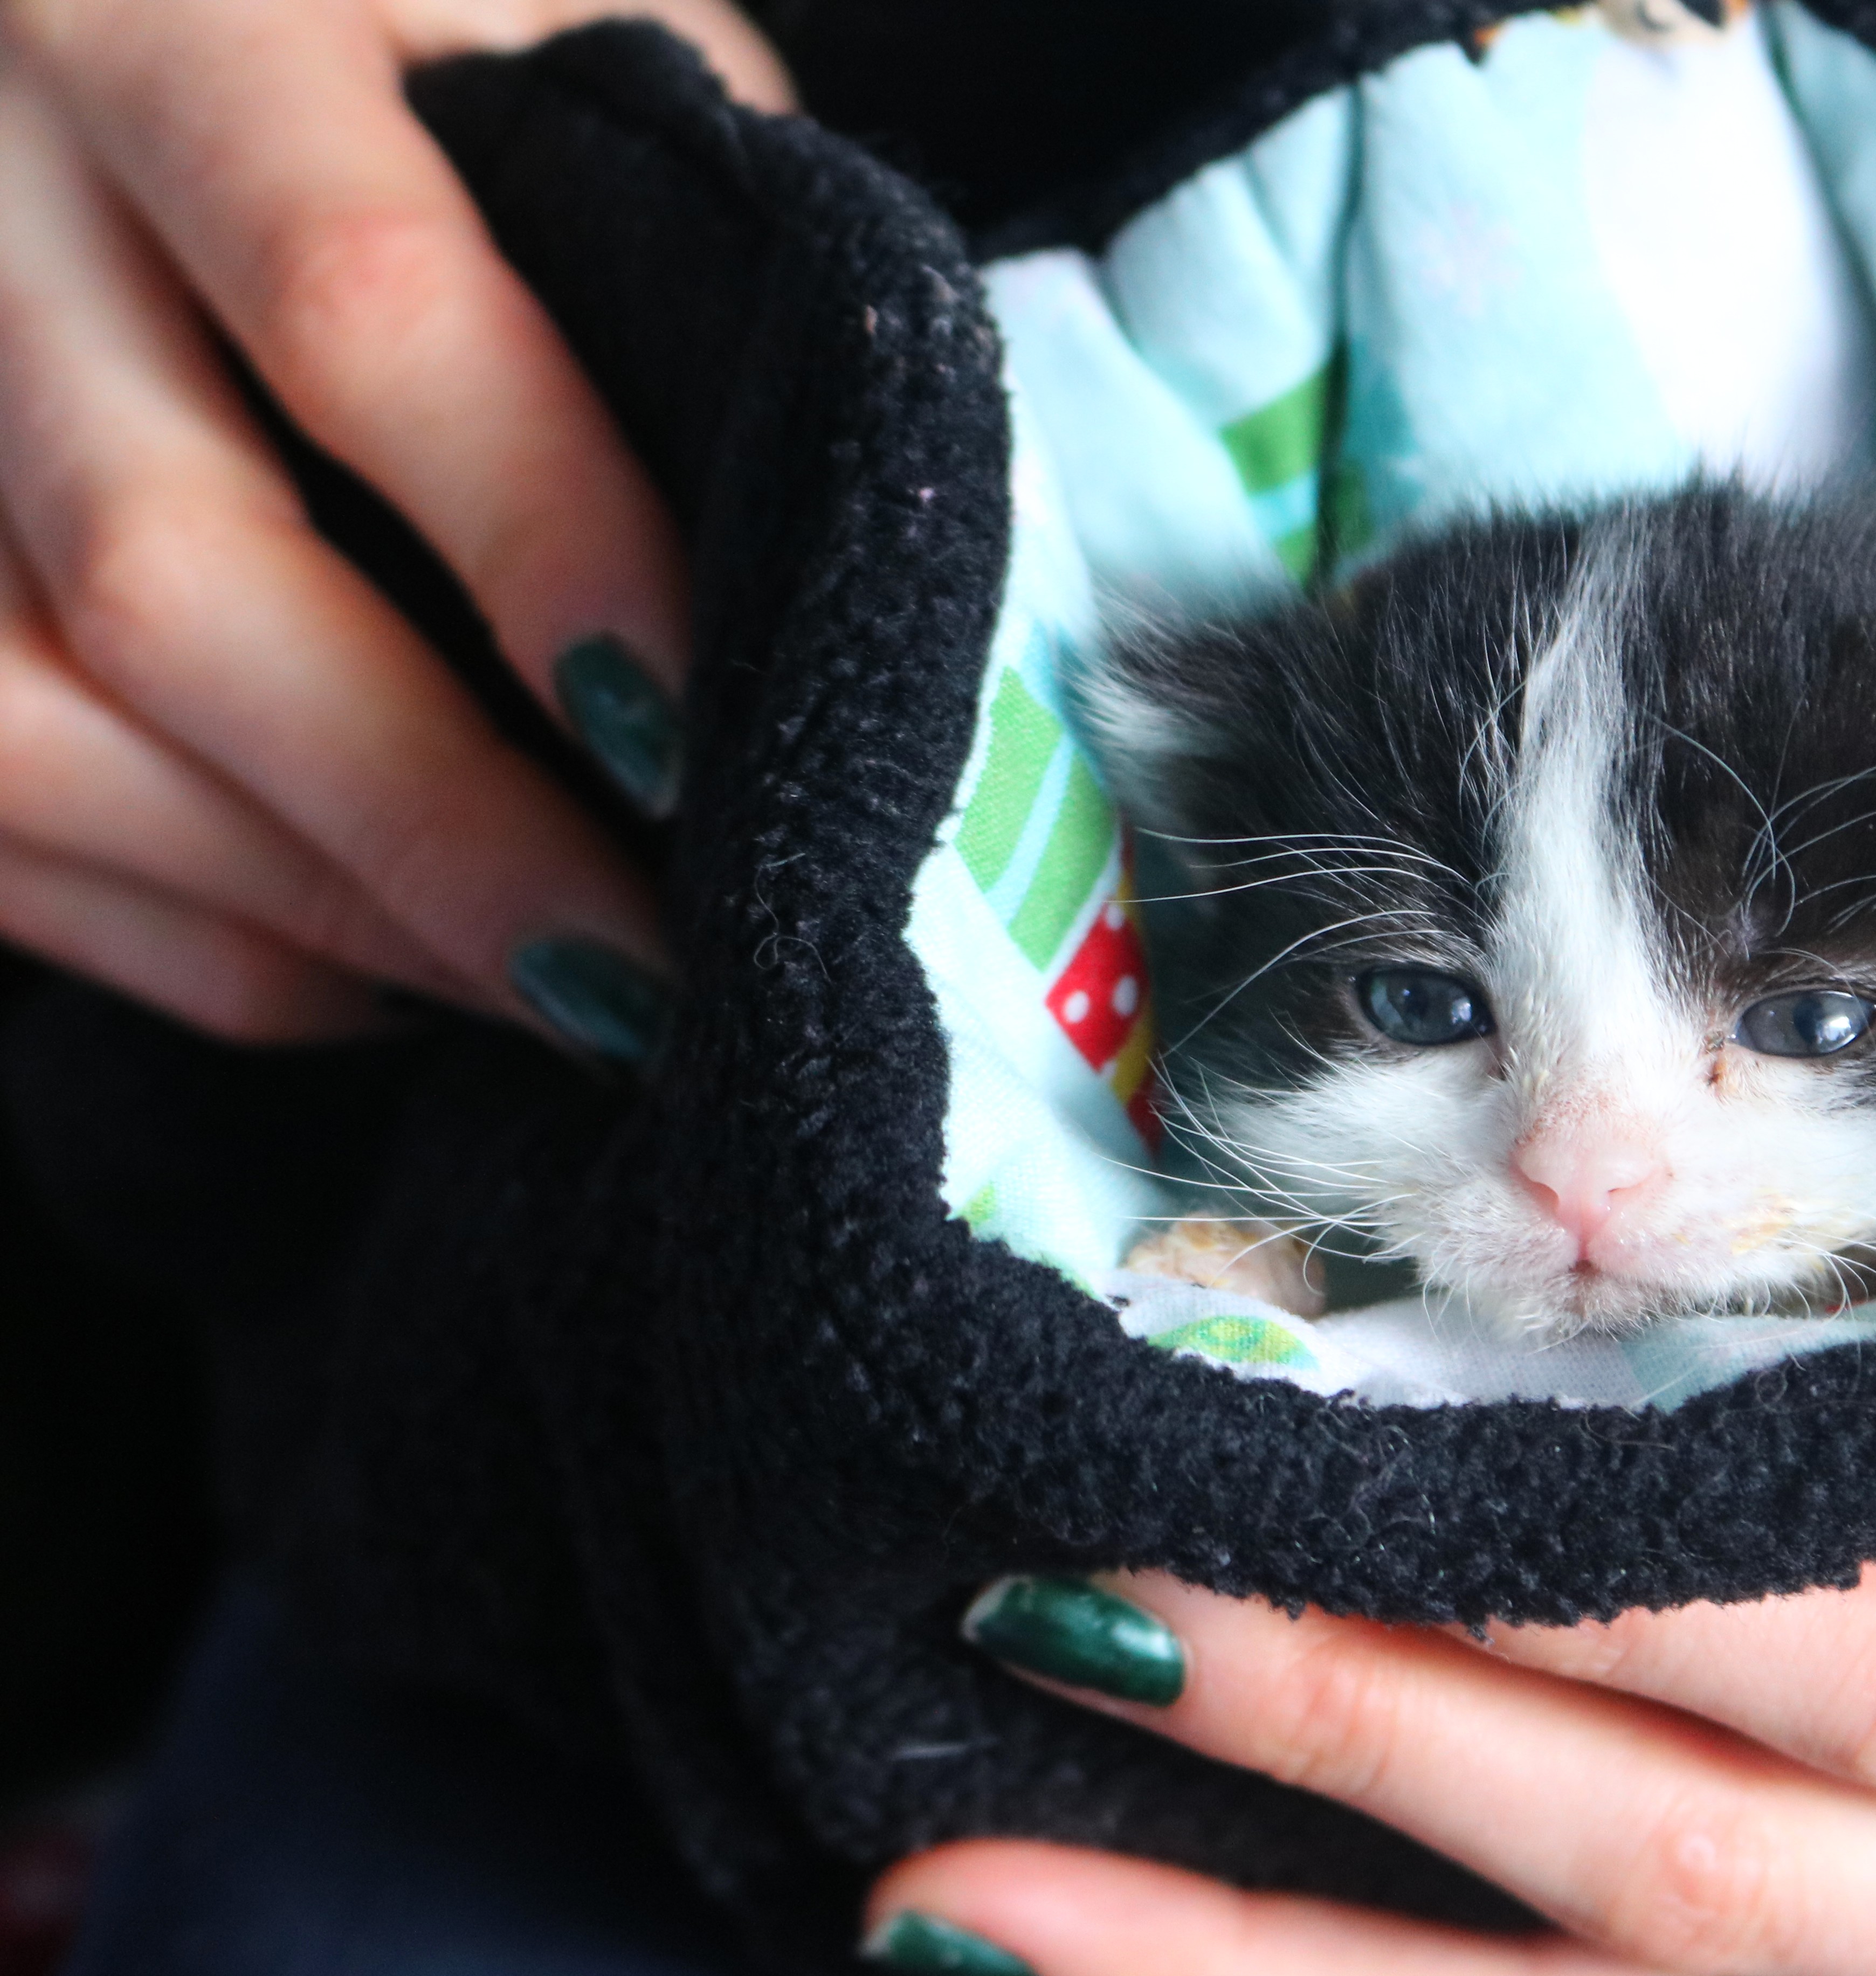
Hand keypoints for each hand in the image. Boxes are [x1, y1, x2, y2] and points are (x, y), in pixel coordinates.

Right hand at [0, 0, 787, 1049]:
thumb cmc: (405, 27)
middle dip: (432, 823)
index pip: (354, 296)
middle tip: (660, 979)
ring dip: (328, 919)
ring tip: (574, 1008)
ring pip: (36, 736)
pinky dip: (214, 942)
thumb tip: (828, 544)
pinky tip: (405, 977)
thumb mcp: (556, 27)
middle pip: (160, 573)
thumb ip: (677, 226)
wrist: (138, 19)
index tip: (694, 729)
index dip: (539, 536)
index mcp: (184, 23)